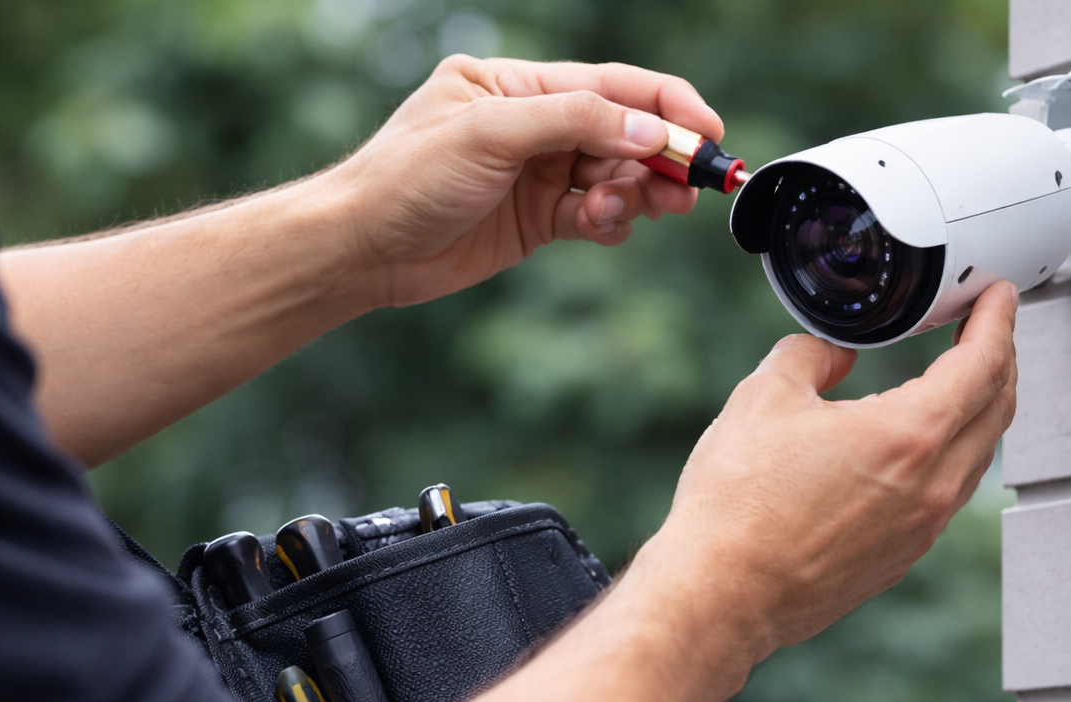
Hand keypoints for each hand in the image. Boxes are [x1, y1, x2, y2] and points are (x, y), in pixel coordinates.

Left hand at [324, 57, 722, 307]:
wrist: (363, 248)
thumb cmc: (407, 177)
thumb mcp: (490, 133)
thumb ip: (574, 122)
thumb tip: (648, 132)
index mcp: (515, 83)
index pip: (609, 84)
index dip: (664, 106)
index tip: (707, 133)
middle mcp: (530, 125)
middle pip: (620, 133)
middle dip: (660, 158)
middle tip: (692, 186)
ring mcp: (534, 174)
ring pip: (612, 178)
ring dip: (637, 194)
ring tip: (650, 209)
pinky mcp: (535, 220)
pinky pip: (592, 216)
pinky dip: (609, 222)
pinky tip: (605, 228)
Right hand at [644, 281, 1020, 664]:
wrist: (721, 593)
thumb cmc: (737, 507)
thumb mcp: (764, 396)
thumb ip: (811, 356)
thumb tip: (832, 353)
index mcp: (909, 434)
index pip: (983, 363)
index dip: (998, 320)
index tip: (998, 298)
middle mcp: (931, 486)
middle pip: (997, 410)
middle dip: (999, 362)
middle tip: (984, 333)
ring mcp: (920, 529)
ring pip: (976, 458)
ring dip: (977, 414)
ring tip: (954, 388)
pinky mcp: (899, 559)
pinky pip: (946, 498)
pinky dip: (949, 460)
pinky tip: (915, 452)